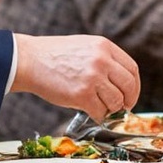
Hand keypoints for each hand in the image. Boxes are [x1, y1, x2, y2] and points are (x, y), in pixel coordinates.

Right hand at [10, 34, 139, 120]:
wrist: (28, 60)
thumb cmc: (53, 55)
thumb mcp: (84, 46)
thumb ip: (103, 59)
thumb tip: (120, 83)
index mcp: (104, 46)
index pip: (132, 69)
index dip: (134, 86)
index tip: (130, 95)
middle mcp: (102, 60)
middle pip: (128, 86)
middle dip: (128, 101)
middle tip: (121, 108)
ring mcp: (92, 78)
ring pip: (116, 101)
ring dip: (110, 109)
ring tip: (99, 107)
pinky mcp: (81, 95)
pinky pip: (100, 112)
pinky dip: (98, 116)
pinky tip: (89, 111)